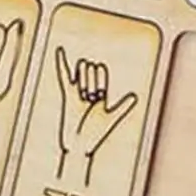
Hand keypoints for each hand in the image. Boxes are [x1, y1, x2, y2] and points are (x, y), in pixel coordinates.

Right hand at [55, 47, 136, 187]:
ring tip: (83, 80)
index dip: (100, 79)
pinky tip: (60, 50)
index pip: (102, 79)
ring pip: (81, 74)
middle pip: (92, 75)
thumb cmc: (95, 135)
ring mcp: (78, 93)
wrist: (78, 145)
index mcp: (101, 97)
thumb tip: (134, 96)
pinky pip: (64, 76)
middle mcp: (90, 93)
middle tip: (89, 91)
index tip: (99, 82)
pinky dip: (61, 62)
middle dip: (91, 80)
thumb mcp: (111, 118)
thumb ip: (123, 107)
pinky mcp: (67, 95)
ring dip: (83, 77)